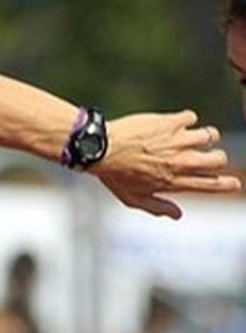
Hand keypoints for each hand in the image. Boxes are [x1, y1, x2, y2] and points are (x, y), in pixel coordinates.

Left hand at [94, 111, 237, 218]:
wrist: (100, 148)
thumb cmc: (114, 176)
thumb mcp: (133, 199)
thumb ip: (158, 208)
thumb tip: (178, 215)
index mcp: (174, 181)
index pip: (209, 185)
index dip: (226, 185)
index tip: (234, 184)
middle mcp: (180, 162)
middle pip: (218, 158)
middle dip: (217, 157)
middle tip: (205, 154)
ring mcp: (177, 141)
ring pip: (210, 135)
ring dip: (204, 136)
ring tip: (190, 136)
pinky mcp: (170, 122)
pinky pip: (191, 117)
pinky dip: (186, 119)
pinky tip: (174, 123)